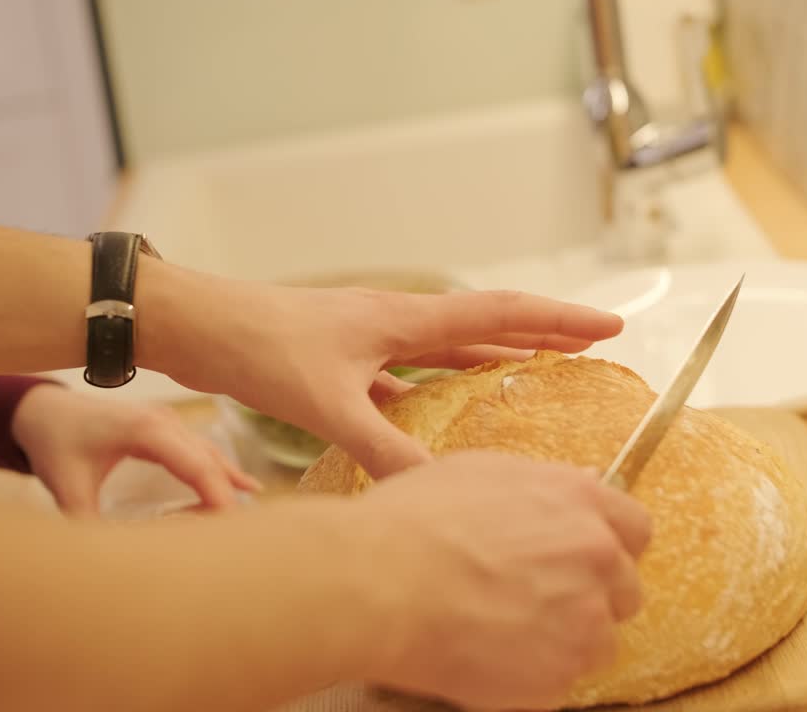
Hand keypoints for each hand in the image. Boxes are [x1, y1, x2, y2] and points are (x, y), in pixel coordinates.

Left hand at [10, 384, 261, 515]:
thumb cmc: (54, 444)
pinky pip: (203, 452)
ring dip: (227, 487)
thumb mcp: (66, 488)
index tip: (230, 531)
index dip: (217, 498)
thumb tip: (110, 562)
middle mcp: (165, 421)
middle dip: (226, 499)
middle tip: (241, 539)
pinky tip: (249, 488)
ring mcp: (169, 422)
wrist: (42, 410)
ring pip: (210, 456)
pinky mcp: (166, 429)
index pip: (197, 466)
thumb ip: (87, 523)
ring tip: (248, 522)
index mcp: (146, 429)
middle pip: (210, 462)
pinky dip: (223, 471)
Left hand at [141, 267, 623, 477]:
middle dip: (543, 332)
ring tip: (539, 365)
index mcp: (403, 319)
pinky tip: (441, 404)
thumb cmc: (258, 347)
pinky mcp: (346, 355)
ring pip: (451, 345)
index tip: (609, 324)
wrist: (197, 325)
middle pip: (487, 323)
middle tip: (593, 342)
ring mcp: (370, 336)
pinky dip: (439, 382)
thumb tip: (437, 492)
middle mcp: (396, 321)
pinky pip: (411, 368)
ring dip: (497, 353)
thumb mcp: (326, 405)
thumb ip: (382, 449)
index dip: (558, 321)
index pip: (500, 313)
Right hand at [352, 451, 650, 710]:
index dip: (608, 547)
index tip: (582, 561)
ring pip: (599, 643)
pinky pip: (562, 682)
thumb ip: (542, 484)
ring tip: (504, 632)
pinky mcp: (558, 676)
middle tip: (534, 601)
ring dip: (564, 641)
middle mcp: (595, 557)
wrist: (378, 583)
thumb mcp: (479, 472)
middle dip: (590, 597)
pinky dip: (533, 676)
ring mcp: (583, 621)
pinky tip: (488, 654)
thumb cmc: (413, 521)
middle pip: (624, 590)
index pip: (635, 530)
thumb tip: (580, 481)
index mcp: (579, 501)